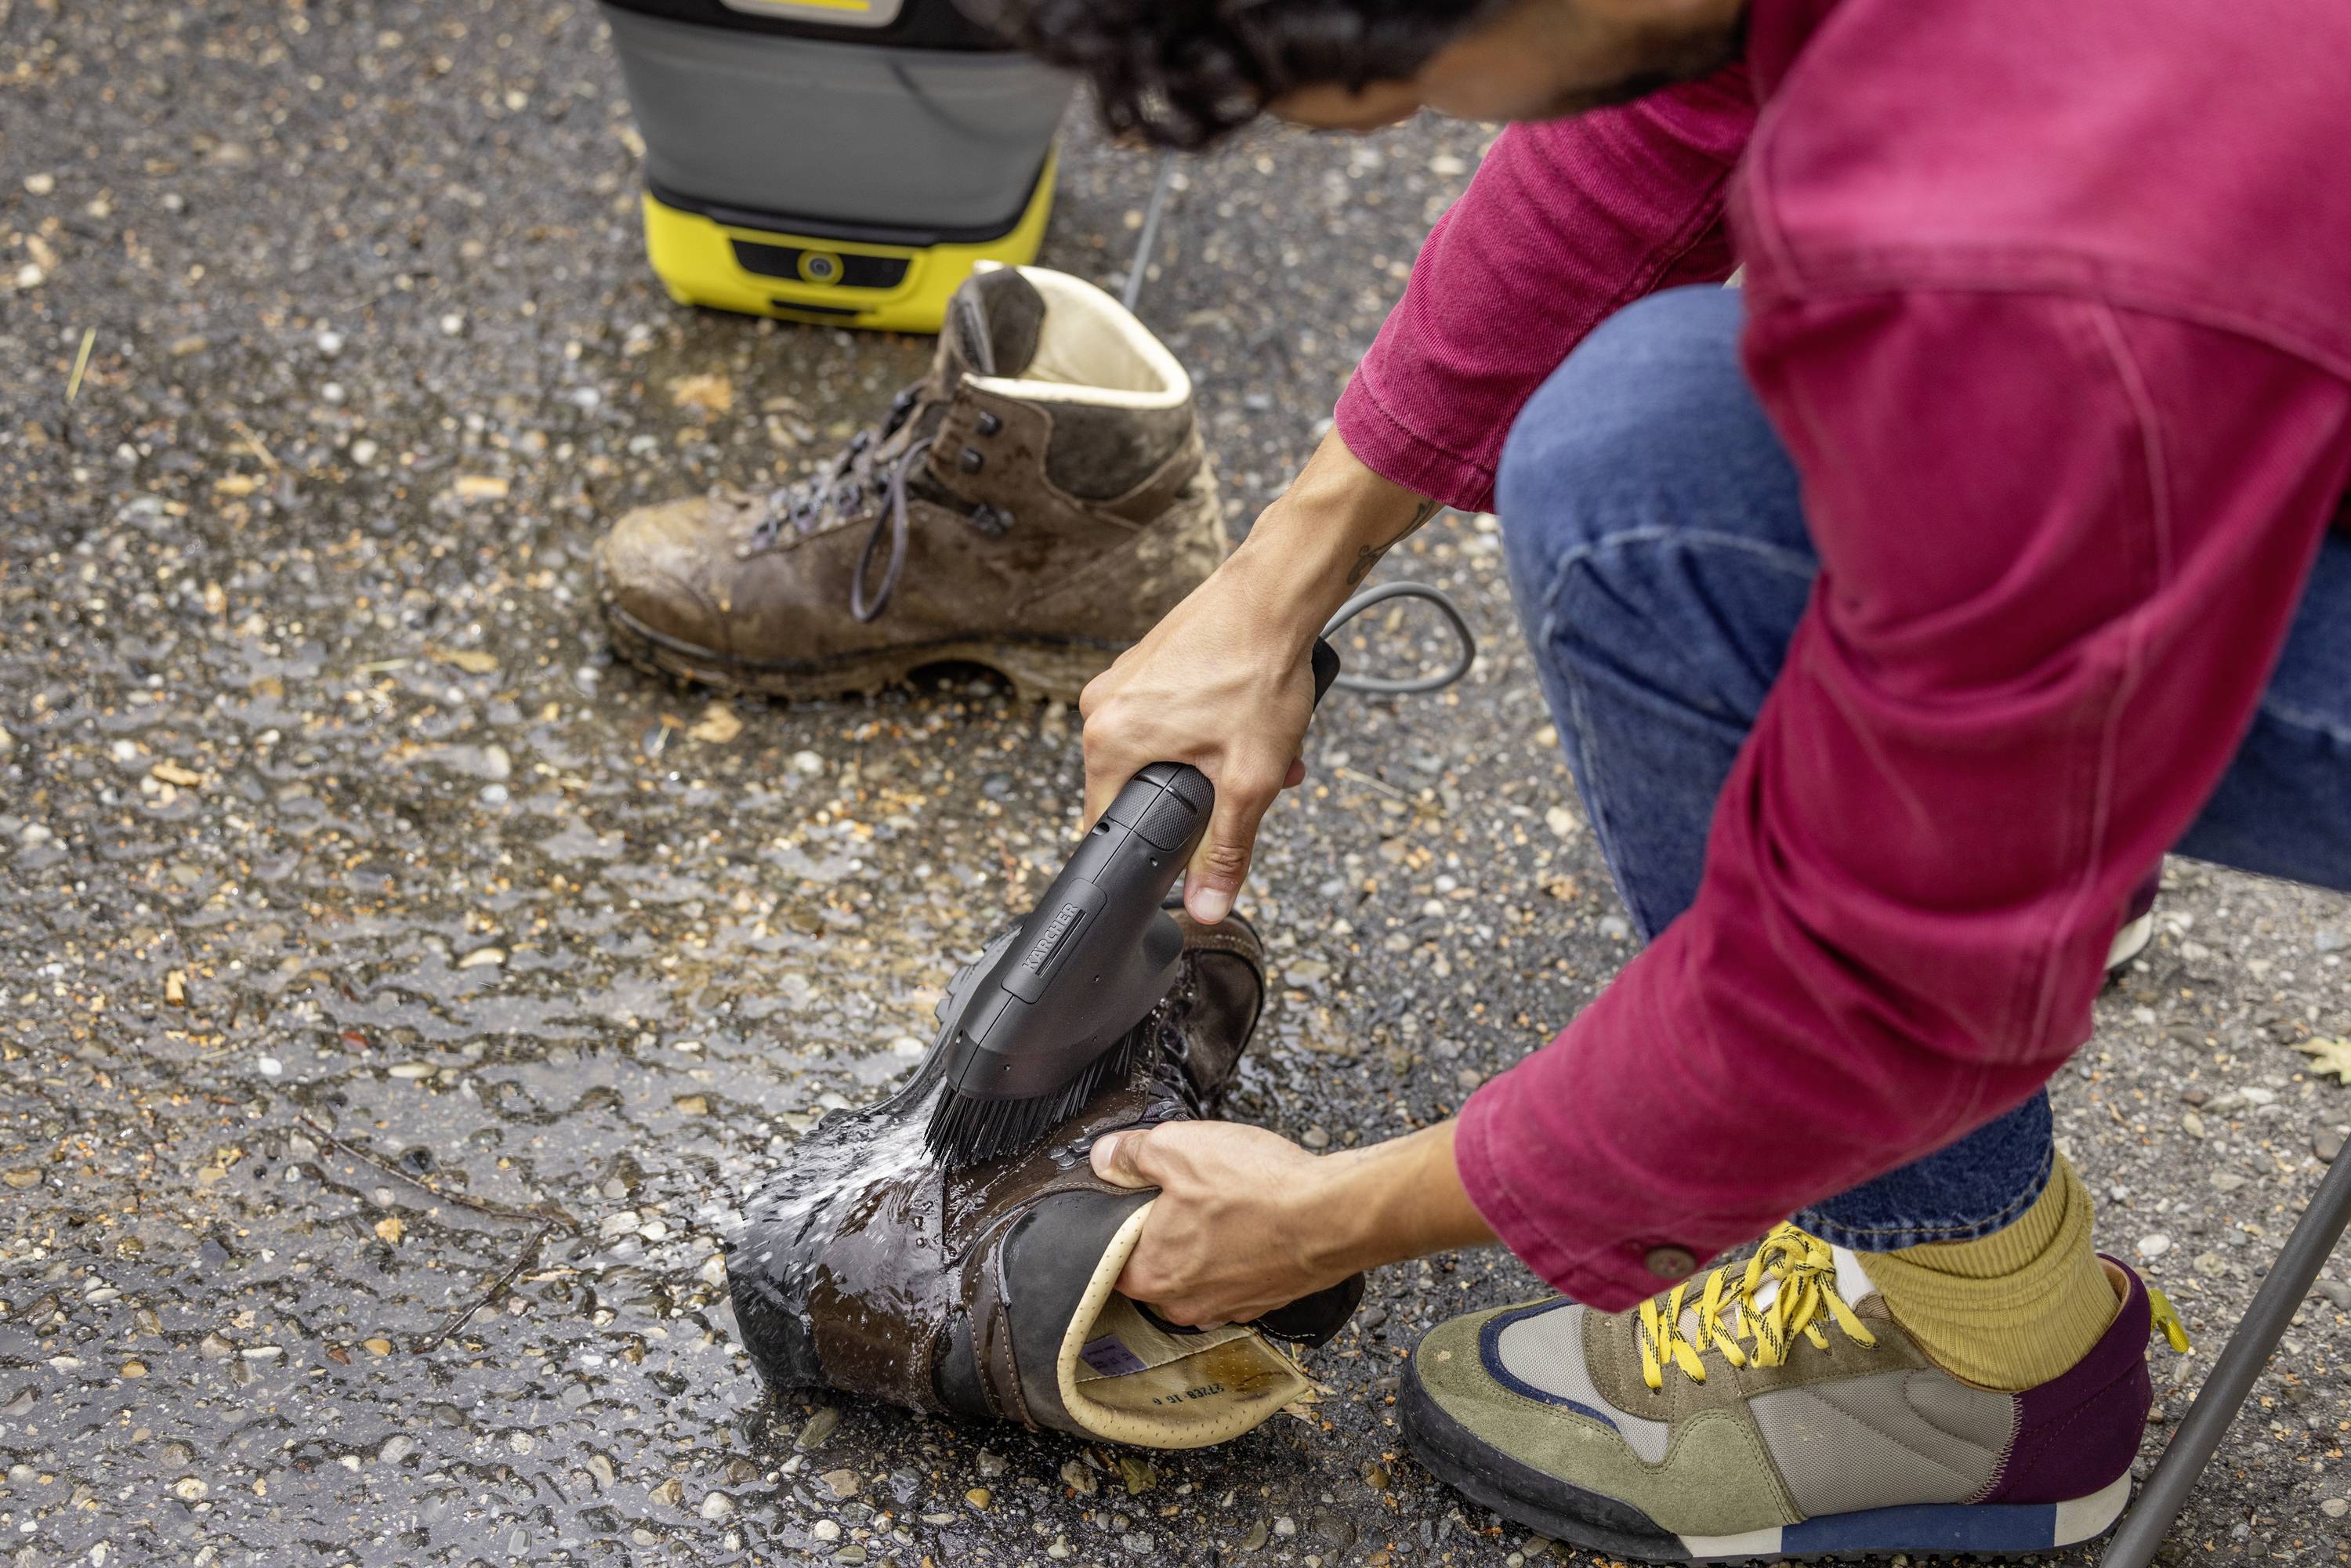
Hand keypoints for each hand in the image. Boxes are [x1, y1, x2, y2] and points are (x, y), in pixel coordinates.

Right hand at [1079, 428, 1441, 923]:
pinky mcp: (1150, 659)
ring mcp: (1125, 678)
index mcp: (1109, 740)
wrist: (1278, 589)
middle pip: (1141, 786)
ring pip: (1164, 748)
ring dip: (1215, 760)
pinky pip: (1171, 712)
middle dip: (1201, 798)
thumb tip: (1205, 906)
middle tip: (1250, 787)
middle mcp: (1103, 706)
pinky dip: (1211, 725)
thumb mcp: (1249, 778)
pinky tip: (1253, 717)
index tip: (1184, 851)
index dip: (1150, 849)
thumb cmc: (1258, 670)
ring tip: (1266, 749)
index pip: (1107, 825)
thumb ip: (1225, 850)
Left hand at [1089, 1118, 1496, 1326]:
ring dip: (1206, 1243)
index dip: (1117, 1225)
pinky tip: (1254, 1219)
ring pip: (1199, 1272)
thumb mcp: (1178, 1148)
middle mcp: (1186, 1305)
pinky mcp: (1266, 1299)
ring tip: (1225, 1203)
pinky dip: (1241, 1250)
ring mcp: (1230, 1307)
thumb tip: (1106, 1158)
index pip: (1109, 1260)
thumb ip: (1130, 1154)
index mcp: (1152, 1276)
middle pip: (1155, 1266)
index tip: (1132, 1199)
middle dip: (1163, 1232)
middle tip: (1183, 1193)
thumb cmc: (1258, 1187)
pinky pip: (1238, 1274)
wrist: (1334, 1215)